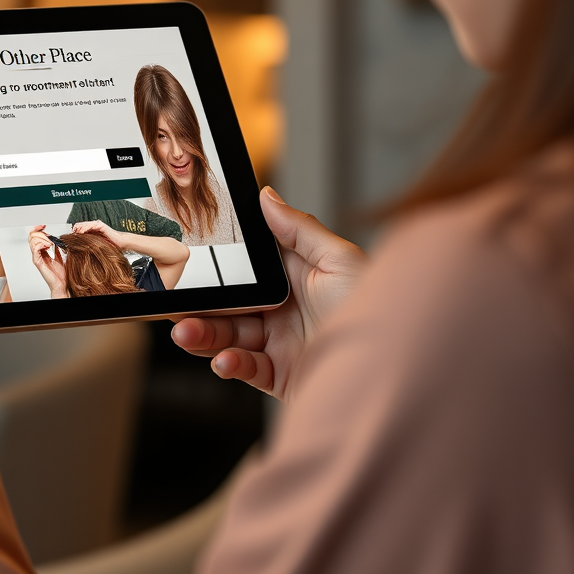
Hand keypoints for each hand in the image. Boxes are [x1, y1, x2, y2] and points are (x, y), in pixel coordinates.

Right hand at [28, 226, 68, 297]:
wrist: (62, 284)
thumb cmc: (61, 273)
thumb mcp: (60, 255)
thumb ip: (56, 246)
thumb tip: (56, 238)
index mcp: (42, 251)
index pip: (35, 236)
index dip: (38, 229)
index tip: (44, 226)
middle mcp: (38, 253)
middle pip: (31, 236)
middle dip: (41, 232)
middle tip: (49, 236)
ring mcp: (37, 257)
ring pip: (32, 241)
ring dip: (43, 239)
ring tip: (50, 243)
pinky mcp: (38, 262)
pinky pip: (35, 249)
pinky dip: (42, 244)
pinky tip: (48, 247)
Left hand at [70, 219, 120, 245]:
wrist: (121, 244)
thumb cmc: (111, 246)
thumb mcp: (96, 245)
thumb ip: (88, 244)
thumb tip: (78, 249)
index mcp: (92, 231)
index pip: (80, 229)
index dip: (74, 232)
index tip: (69, 238)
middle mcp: (94, 226)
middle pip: (80, 225)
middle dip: (75, 230)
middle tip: (70, 236)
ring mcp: (97, 225)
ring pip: (84, 224)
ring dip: (78, 228)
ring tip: (74, 233)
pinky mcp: (101, 225)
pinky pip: (91, 225)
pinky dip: (85, 228)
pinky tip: (81, 232)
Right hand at [171, 187, 366, 400]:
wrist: (399, 368)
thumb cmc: (379, 309)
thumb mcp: (339, 259)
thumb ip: (299, 229)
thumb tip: (267, 196)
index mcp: (296, 276)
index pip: (246, 266)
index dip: (217, 264)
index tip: (187, 259)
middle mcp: (284, 309)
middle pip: (229, 303)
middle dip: (200, 303)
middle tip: (174, 302)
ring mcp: (281, 344)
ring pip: (228, 336)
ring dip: (203, 334)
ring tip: (186, 333)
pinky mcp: (281, 377)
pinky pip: (245, 368)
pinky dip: (230, 364)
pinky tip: (226, 360)